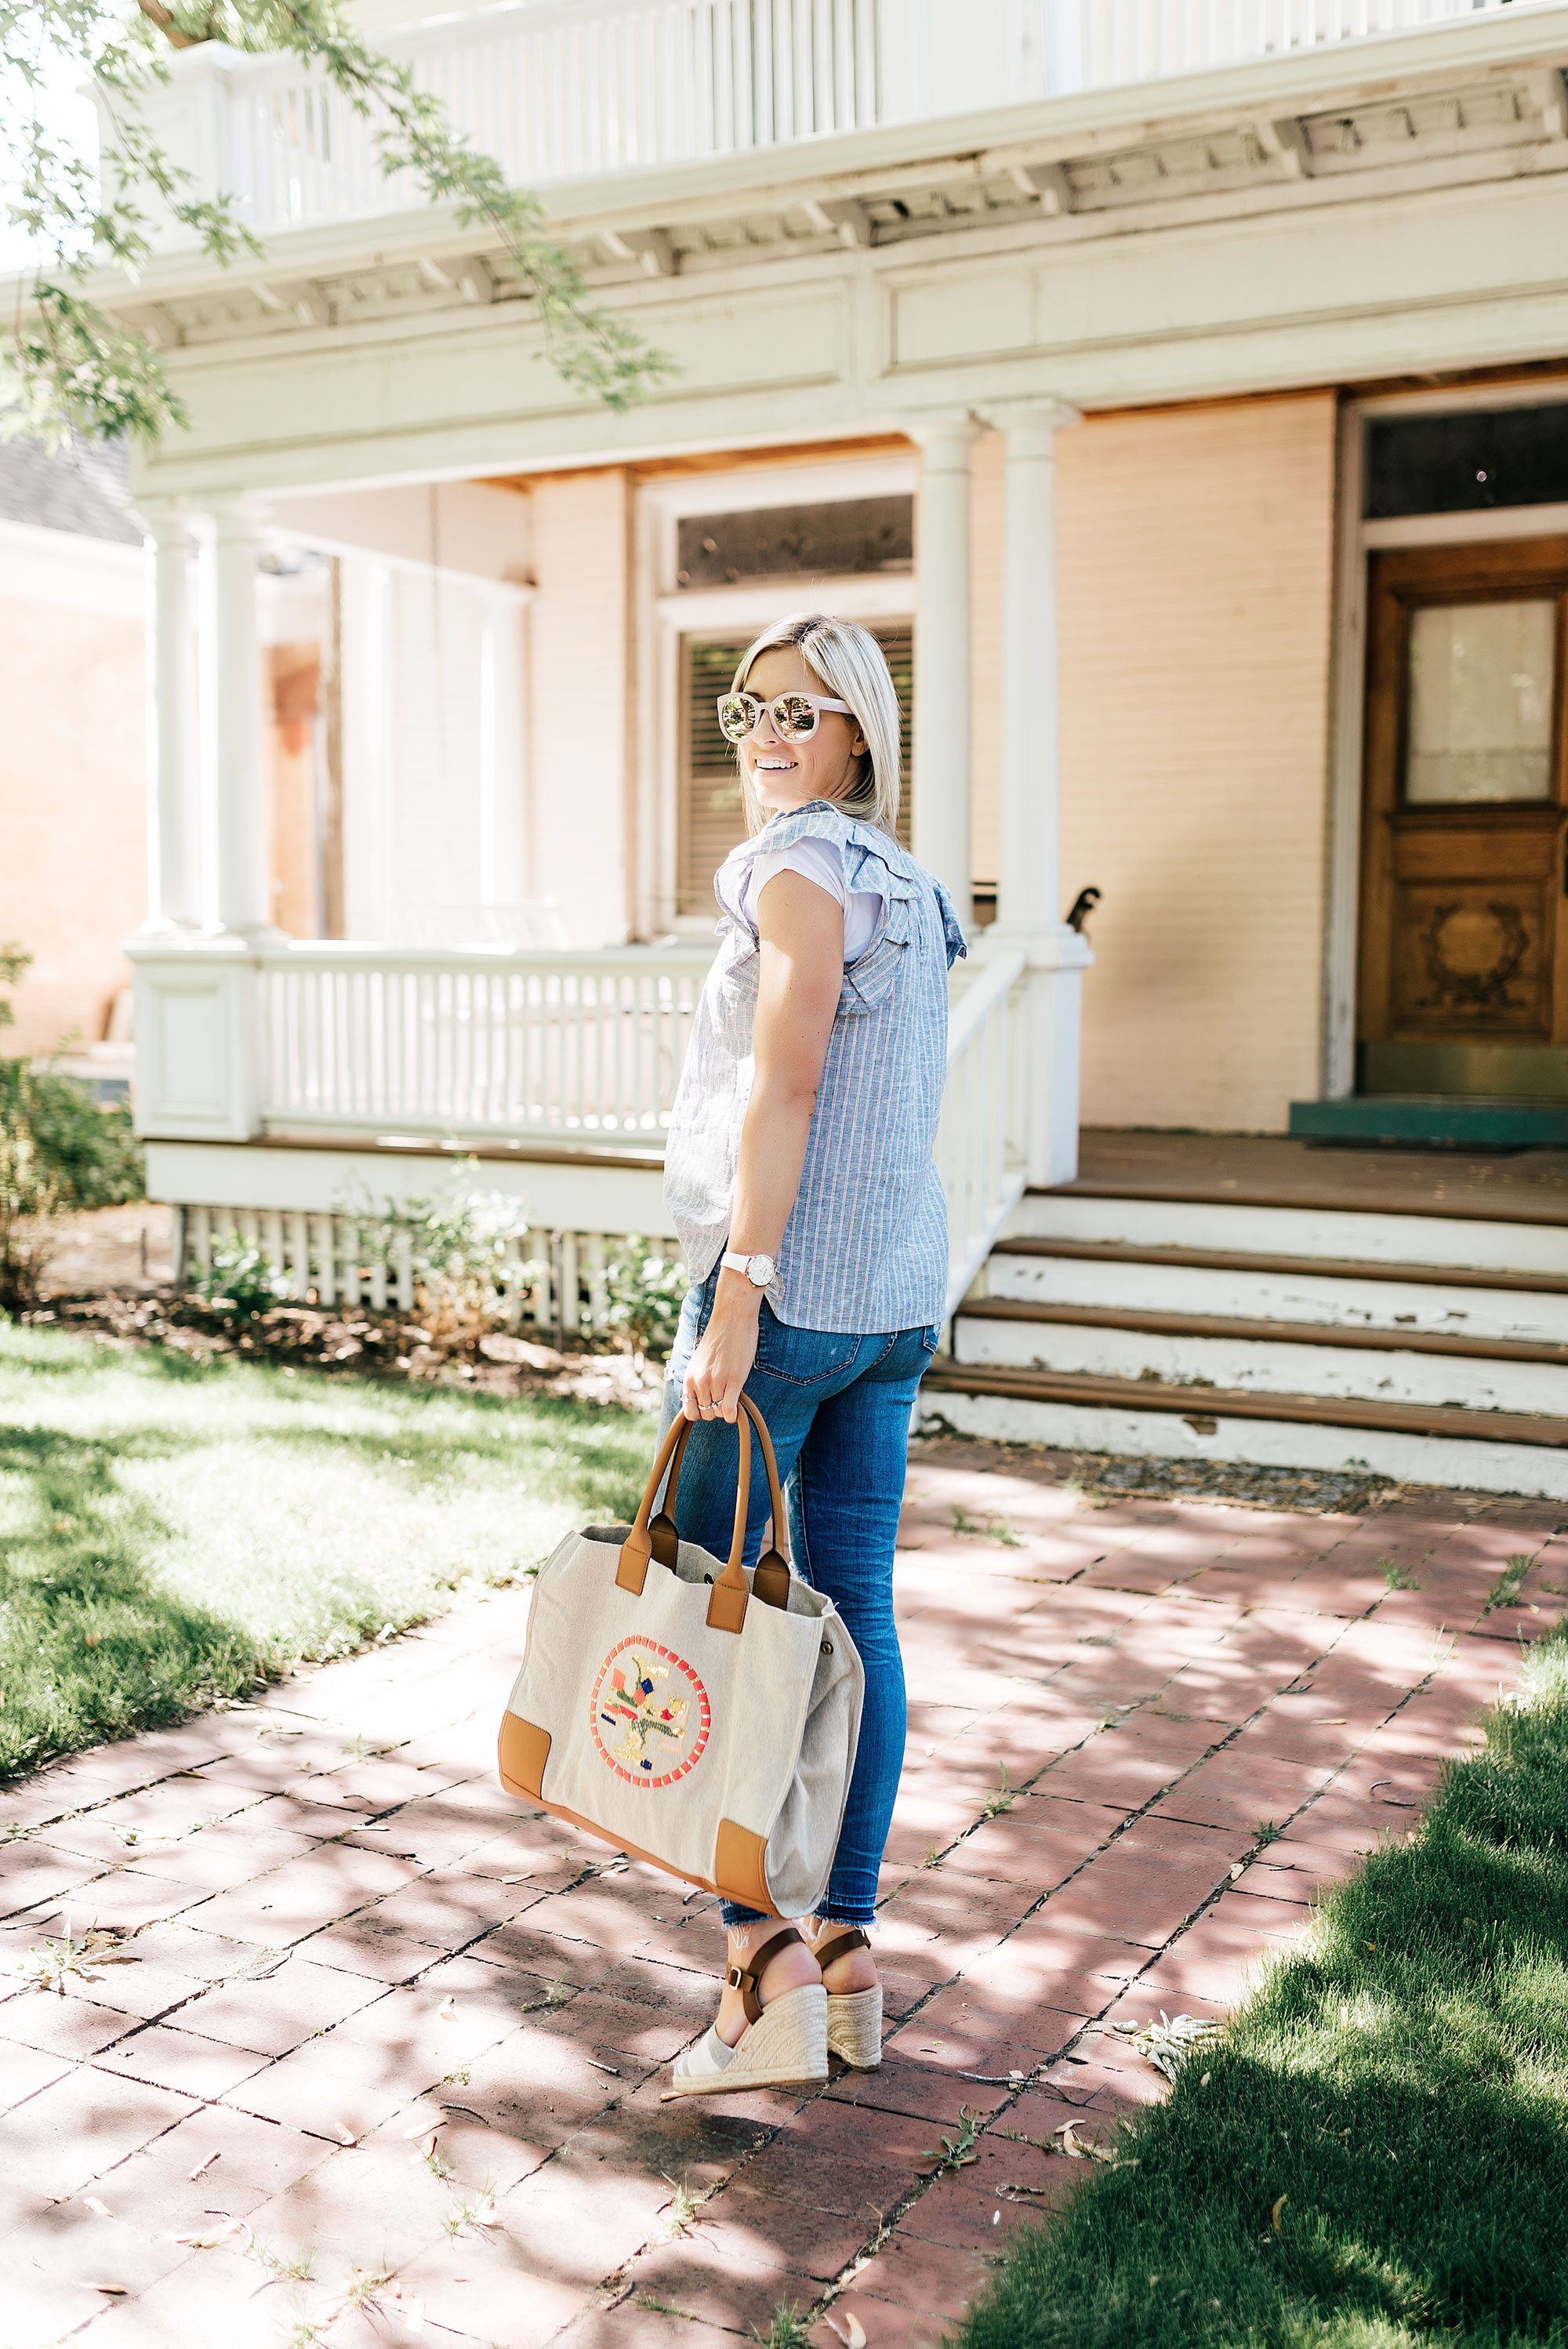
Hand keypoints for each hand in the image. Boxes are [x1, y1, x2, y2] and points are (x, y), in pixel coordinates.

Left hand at [682, 1276, 760, 1424]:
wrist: (731, 1318)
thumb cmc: (718, 1338)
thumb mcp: (699, 1361)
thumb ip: (698, 1380)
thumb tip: (701, 1400)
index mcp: (689, 1377)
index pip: (690, 1412)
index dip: (701, 1412)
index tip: (710, 1403)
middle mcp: (699, 1381)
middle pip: (706, 1414)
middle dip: (715, 1410)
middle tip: (724, 1396)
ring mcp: (716, 1382)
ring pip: (718, 1413)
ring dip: (726, 1408)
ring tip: (732, 1394)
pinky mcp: (734, 1380)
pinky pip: (729, 1410)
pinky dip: (733, 1415)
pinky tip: (737, 1409)